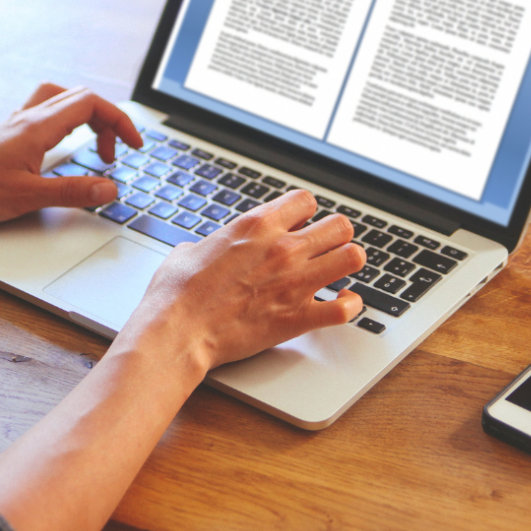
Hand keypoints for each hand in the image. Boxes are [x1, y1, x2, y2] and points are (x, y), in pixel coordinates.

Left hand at [0, 84, 141, 224]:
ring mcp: (18, 124)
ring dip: (87, 117)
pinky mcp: (9, 135)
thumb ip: (73, 192)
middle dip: (108, 121)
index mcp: (38, 126)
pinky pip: (47, 113)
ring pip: (63, 101)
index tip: (133, 144)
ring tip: (95, 147)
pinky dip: (67, 123)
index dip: (119, 120)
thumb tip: (109, 188)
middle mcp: (29, 118)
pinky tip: (63, 147)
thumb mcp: (29, 197)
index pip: (92, 104)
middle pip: (81, 98)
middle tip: (116, 152)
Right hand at [123, 191, 365, 373]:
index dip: (305, 212)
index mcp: (257, 225)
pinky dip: (350, 306)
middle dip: (335, 234)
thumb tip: (208, 249)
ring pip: (353, 257)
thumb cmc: (178, 291)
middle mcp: (283, 248)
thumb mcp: (190, 248)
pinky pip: (345, 309)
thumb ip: (213, 243)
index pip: (306, 200)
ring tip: (336, 270)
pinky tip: (342, 303)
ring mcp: (295, 282)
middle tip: (324, 247)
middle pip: (340, 225)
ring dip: (347, 263)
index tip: (300, 223)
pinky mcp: (298, 317)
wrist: (178, 330)